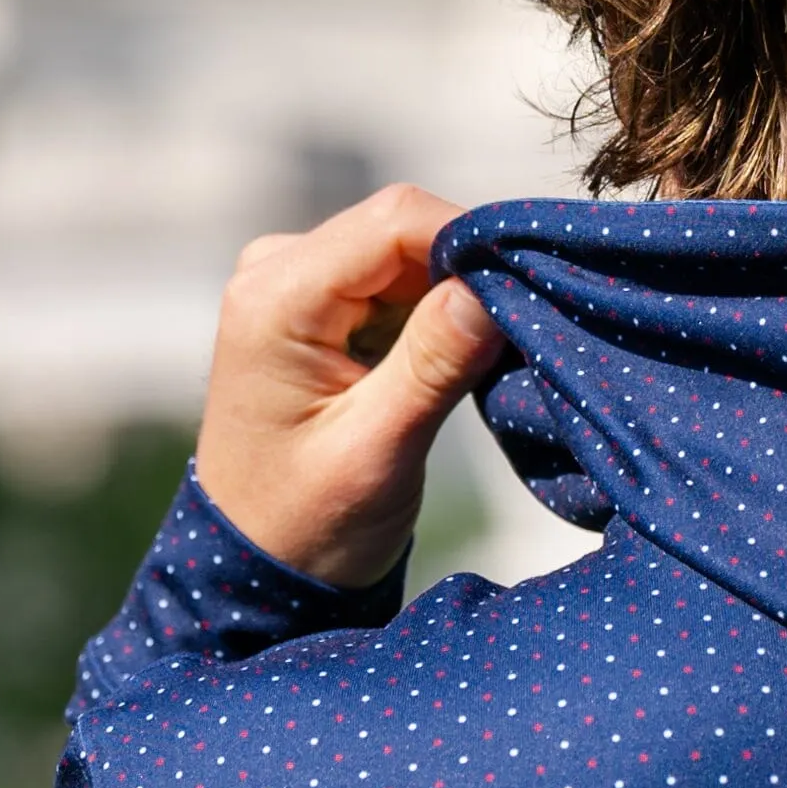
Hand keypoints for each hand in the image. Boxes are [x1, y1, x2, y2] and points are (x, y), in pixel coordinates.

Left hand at [195, 185, 505, 590]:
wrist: (261, 566)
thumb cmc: (306, 524)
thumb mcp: (376, 450)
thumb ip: (432, 363)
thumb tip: (489, 285)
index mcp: (274, 299)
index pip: (394, 221)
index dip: (470, 242)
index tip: (525, 292)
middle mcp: (275, 271)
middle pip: (403, 230)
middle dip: (467, 273)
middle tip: (514, 336)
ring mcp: (295, 283)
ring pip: (408, 253)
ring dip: (456, 297)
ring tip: (480, 365)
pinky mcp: (320, 305)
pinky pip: (398, 281)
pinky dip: (437, 314)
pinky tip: (453, 364)